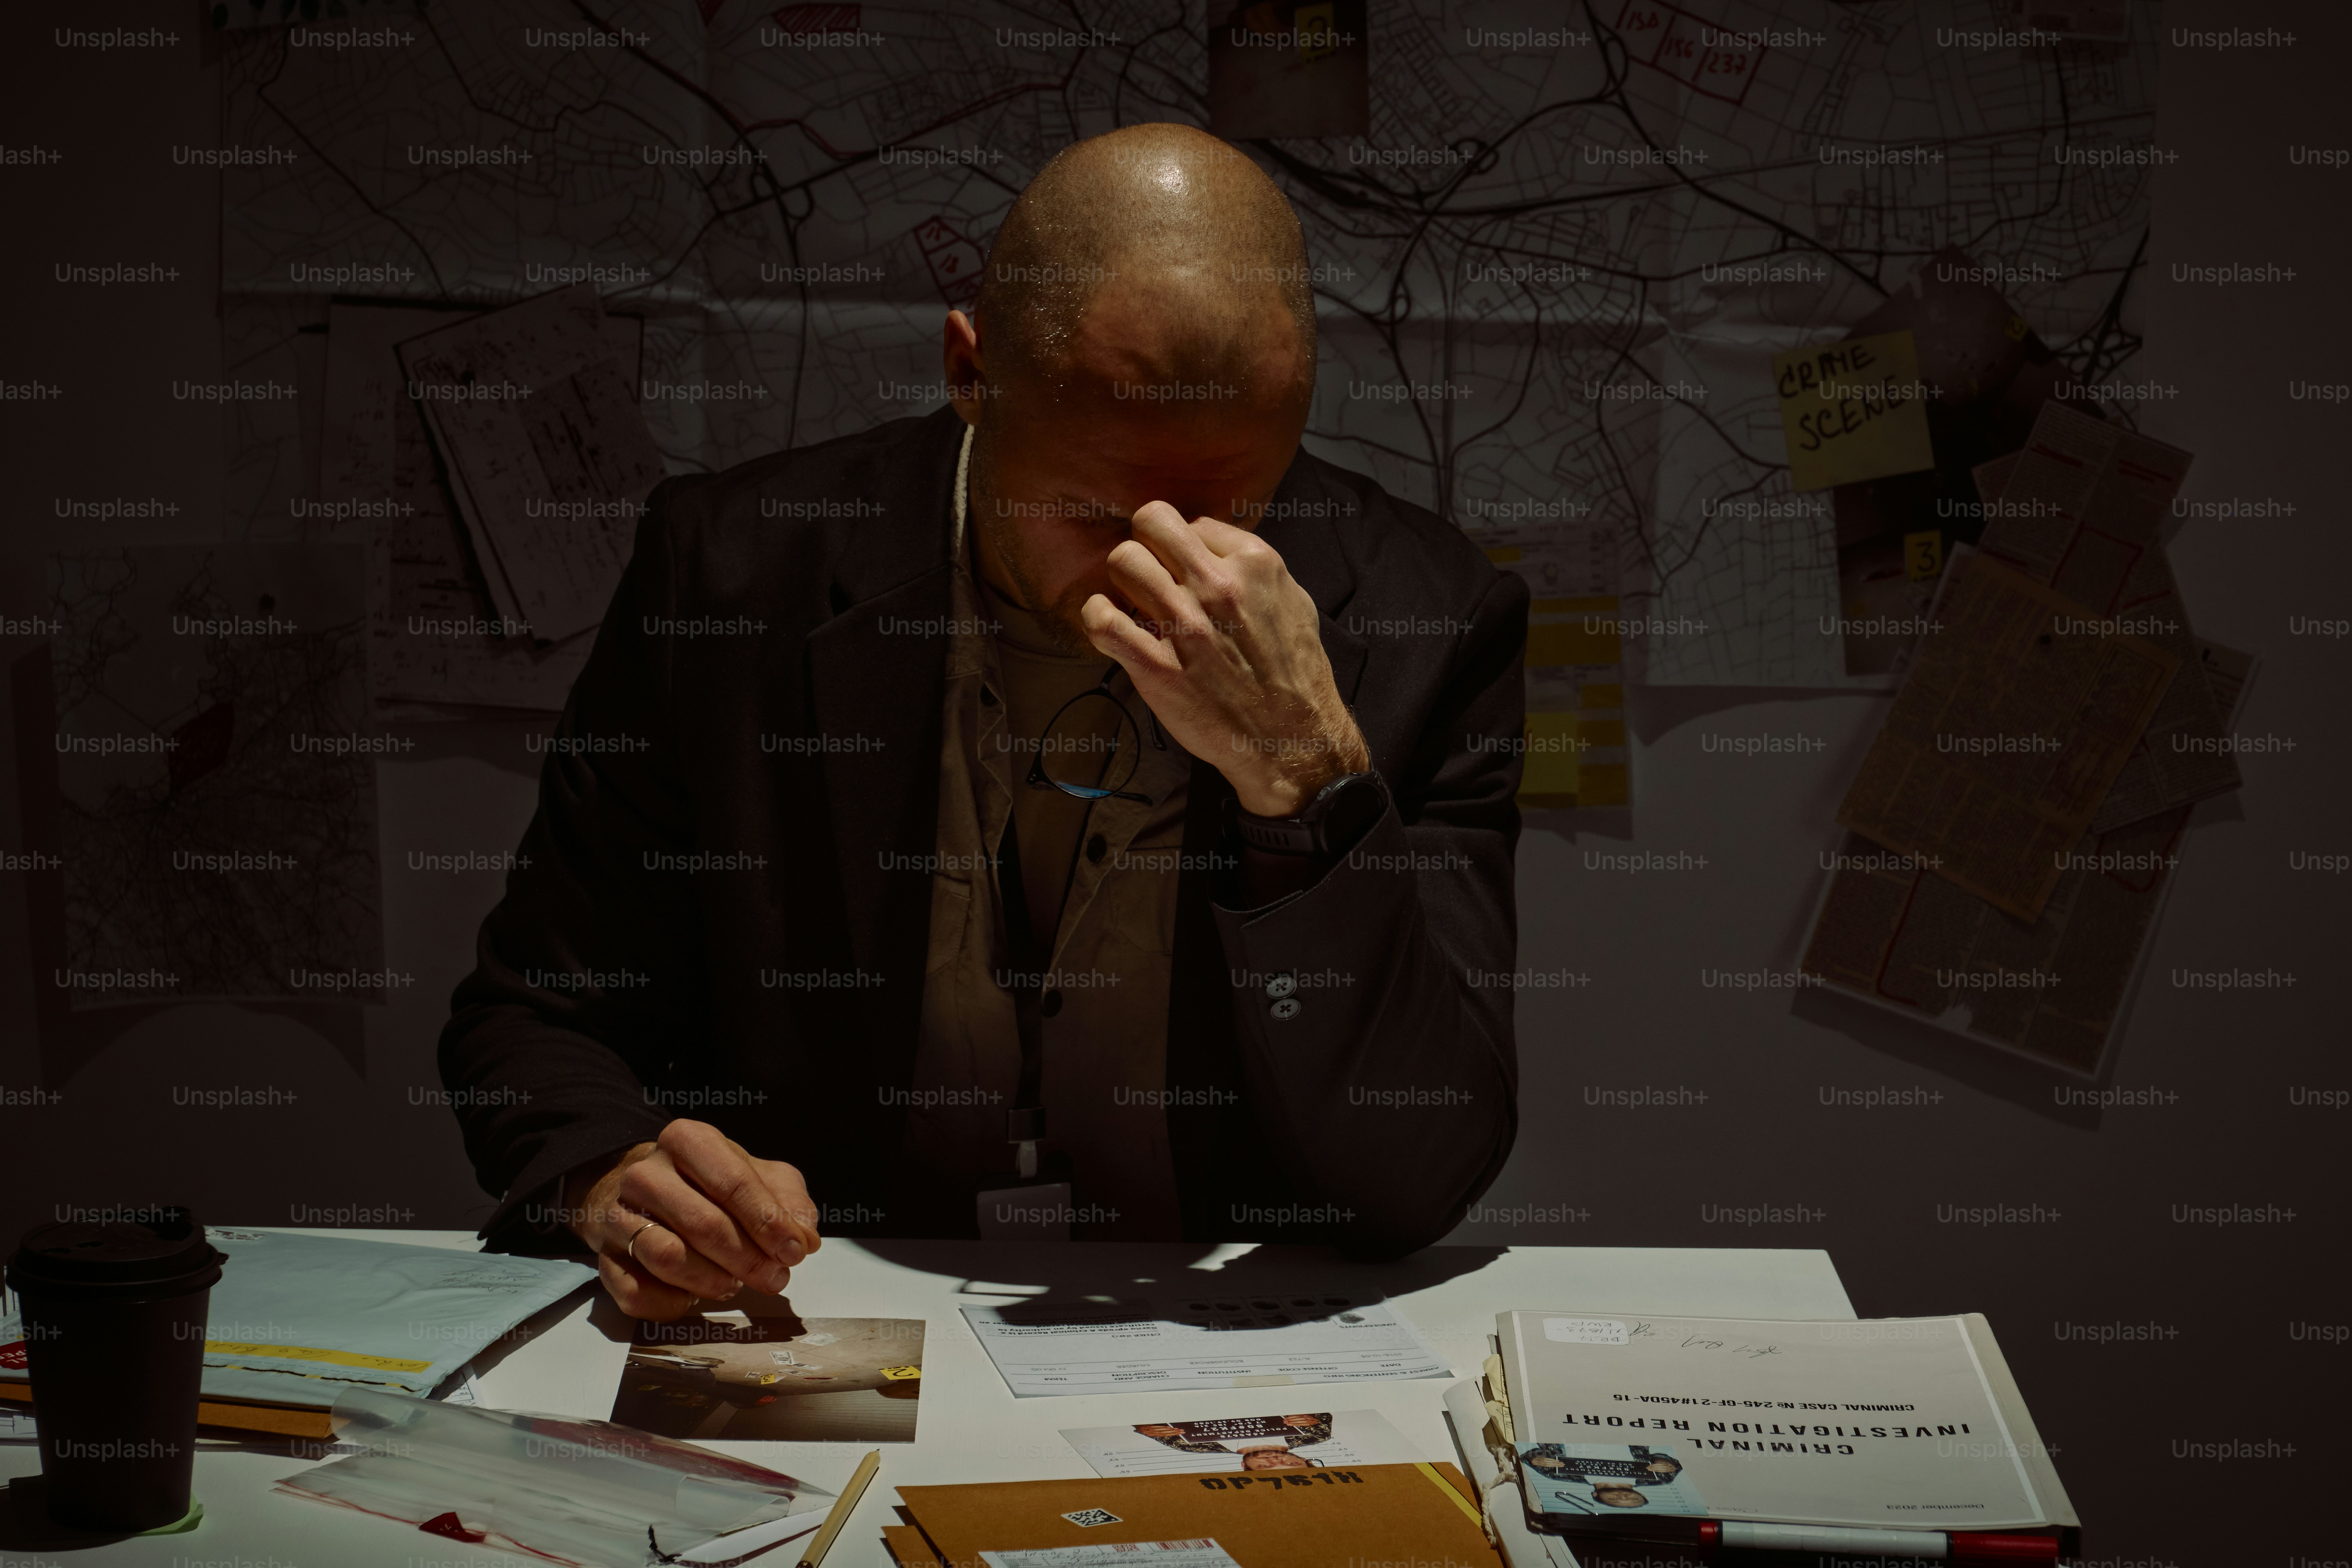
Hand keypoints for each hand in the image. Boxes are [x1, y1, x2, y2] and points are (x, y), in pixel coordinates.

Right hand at [562, 1119, 821, 1320]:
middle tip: (774, 1277)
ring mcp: (618, 1215)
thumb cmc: (708, 1182)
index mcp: (688, 1141)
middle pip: (703, 1224)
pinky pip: (634, 1292)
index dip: (768, 1222)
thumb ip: (788, 1200)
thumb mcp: (757, 1175)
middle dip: (747, 1258)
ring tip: (735, 1283)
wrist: (640, 1189)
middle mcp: (646, 1173)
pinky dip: (671, 1303)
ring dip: (711, 1281)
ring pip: (666, 1257)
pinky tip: (692, 1298)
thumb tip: (804, 1238)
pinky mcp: (603, 1257)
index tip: (794, 1251)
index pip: (733, 1182)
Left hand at [1083, 502, 1368, 816]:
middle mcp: (1219, 586)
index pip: (1191, 523)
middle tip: (1150, 579)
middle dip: (1146, 547)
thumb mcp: (1294, 602)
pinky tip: (1113, 629)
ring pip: (1124, 561)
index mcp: (1255, 563)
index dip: (1182, 548)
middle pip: (1151, 523)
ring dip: (1123, 582)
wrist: (1292, 740)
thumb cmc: (1293, 675)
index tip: (1184, 573)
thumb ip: (1254, 569)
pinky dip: (1098, 618)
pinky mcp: (1158, 667)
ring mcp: (1187, 625)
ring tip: (1136, 606)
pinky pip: (1102, 619)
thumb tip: (1214, 548)